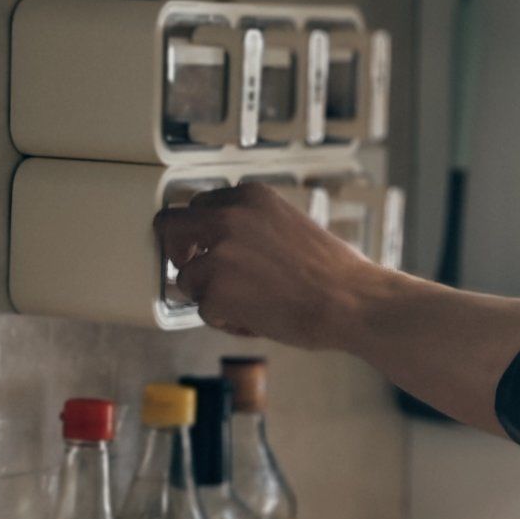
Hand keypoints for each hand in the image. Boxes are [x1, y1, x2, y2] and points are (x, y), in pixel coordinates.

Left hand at [154, 180, 387, 351]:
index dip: (198, 231)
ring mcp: (217, 255)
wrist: (350, 300)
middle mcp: (227, 217)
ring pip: (185, 278)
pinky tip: (258, 319)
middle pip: (169, 226)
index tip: (203, 246)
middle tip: (194, 270)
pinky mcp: (214, 292)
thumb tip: (222, 242)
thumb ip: (251, 225)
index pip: (197, 205)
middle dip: (177, 251)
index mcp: (249, 197)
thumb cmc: (333, 271)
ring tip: (249, 304)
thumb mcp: (289, 223)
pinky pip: (203, 311)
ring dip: (210, 295)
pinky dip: (226, 321)